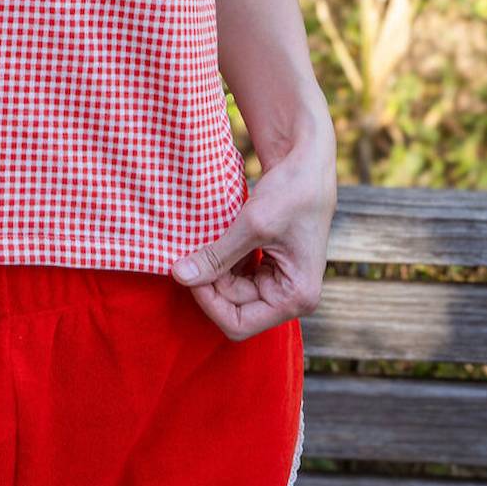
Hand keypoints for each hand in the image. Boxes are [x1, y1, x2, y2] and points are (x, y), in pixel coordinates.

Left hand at [170, 132, 335, 340]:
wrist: (307, 162)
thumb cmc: (291, 192)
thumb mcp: (252, 225)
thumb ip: (217, 256)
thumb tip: (179, 276)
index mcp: (296, 298)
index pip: (239, 323)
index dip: (209, 301)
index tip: (189, 270)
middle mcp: (291, 297)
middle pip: (234, 307)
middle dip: (210, 282)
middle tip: (191, 252)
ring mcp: (281, 281)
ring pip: (232, 292)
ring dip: (214, 271)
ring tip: (204, 243)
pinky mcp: (271, 265)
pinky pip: (237, 275)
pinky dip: (222, 261)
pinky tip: (215, 241)